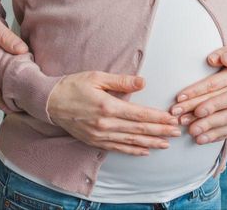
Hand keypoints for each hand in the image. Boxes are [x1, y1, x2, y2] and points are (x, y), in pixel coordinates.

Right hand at [47, 72, 182, 155]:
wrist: (49, 101)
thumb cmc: (73, 85)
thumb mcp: (96, 77)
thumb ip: (121, 81)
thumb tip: (143, 82)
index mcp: (107, 106)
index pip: (139, 114)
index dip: (158, 118)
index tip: (172, 118)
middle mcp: (105, 123)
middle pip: (138, 129)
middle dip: (160, 131)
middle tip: (177, 131)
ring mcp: (99, 135)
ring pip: (130, 141)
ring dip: (150, 142)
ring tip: (166, 143)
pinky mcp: (94, 141)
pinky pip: (117, 148)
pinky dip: (132, 150)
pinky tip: (144, 150)